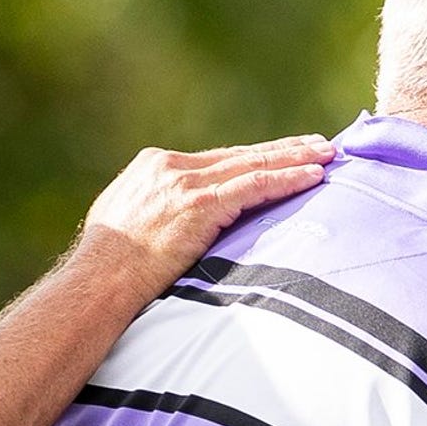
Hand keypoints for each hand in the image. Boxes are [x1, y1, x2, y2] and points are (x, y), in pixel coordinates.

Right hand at [69, 134, 334, 297]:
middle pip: (240, 154)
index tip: (280, 154)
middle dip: (282, 149)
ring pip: (254, 164)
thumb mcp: (127, 221)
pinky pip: (255, 186)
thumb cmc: (107, 267)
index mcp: (154, 165)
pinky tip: (313, 177)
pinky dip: (287, 179)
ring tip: (327, 155)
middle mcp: (171, 166)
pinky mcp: (201, 204)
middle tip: (317, 144)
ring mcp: (187, 183)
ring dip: (295, 159)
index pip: (217, 159)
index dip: (253, 157)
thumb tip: (171, 220)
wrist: (99, 281)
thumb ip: (155, 209)